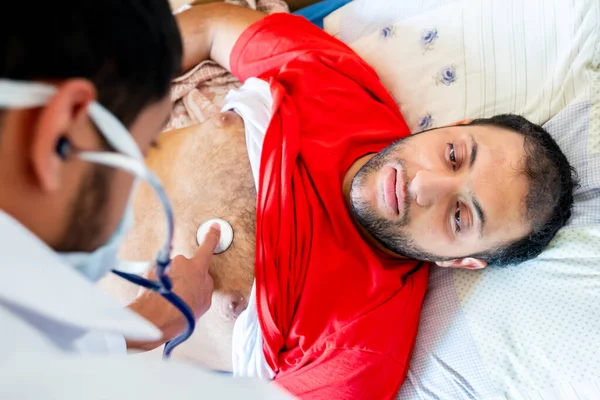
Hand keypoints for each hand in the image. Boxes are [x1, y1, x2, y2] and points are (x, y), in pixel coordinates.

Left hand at [126, 223, 220, 350]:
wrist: (157, 319)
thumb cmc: (181, 312)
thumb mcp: (205, 301)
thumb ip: (206, 285)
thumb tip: (202, 280)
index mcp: (197, 267)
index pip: (207, 248)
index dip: (212, 237)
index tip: (214, 227)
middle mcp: (180, 262)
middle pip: (186, 266)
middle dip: (186, 277)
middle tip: (186, 294)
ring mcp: (165, 267)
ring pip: (172, 273)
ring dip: (173, 283)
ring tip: (172, 300)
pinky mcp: (150, 273)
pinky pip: (160, 278)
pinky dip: (161, 287)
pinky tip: (162, 300)